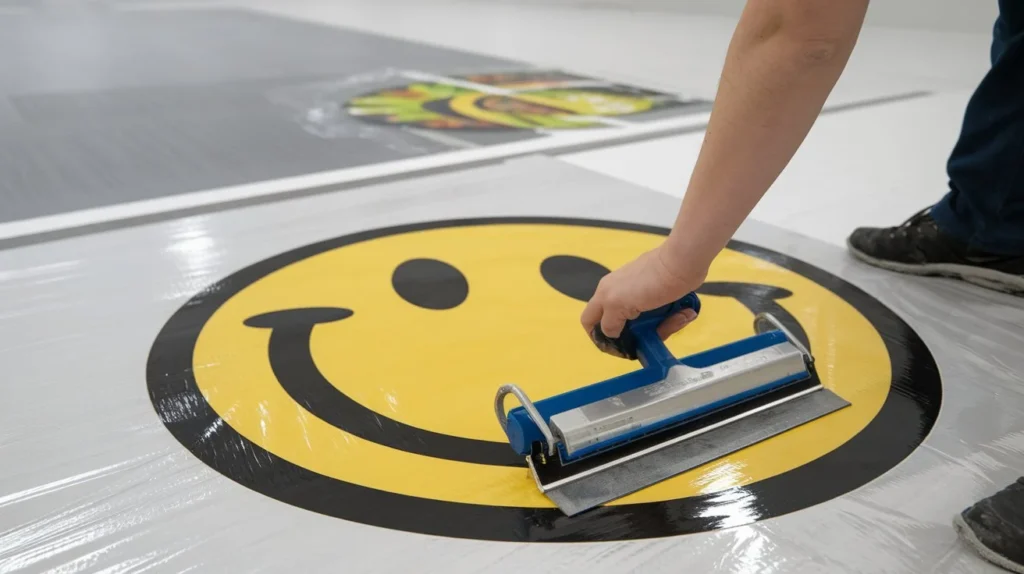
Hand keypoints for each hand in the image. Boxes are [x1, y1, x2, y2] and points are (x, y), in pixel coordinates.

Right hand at [581, 241, 706, 351]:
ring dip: (662, 327)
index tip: (616, 348)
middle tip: (649, 338)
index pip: (590, 321)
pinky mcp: (661, 296)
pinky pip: (664, 317)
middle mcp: (621, 296)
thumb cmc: (648, 283)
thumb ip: (608, 322)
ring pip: (646, 325)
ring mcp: (642, 296)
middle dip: (639, 336)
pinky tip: (683, 313)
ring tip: (676, 318)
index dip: (598, 337)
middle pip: (623, 327)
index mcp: (605, 296)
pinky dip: (673, 319)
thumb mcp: (617, 303)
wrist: (682, 263)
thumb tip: (610, 334)